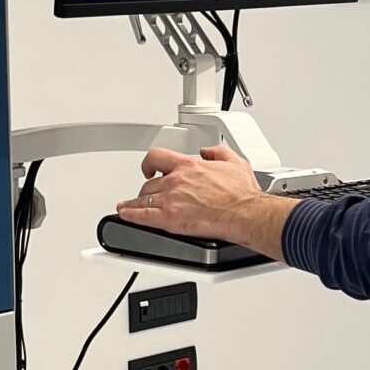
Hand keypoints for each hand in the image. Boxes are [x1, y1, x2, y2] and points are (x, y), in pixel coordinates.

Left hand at [115, 145, 295, 257]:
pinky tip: (125, 214)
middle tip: (146, 193)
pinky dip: (129, 214)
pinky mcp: (170, 218)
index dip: (149, 162)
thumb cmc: (241, 193)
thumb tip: (208, 151)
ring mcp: (171, 200)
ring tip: (129, 205)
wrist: (244, 213)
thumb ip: (218, 152)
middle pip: (149, 183)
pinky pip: (141, 215)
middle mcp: (176, 180)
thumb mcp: (234, 162)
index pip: (158, 157)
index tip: (149, 167)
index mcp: (189, 166)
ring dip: (135, 202)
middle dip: (147, 188)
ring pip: (143, 198)